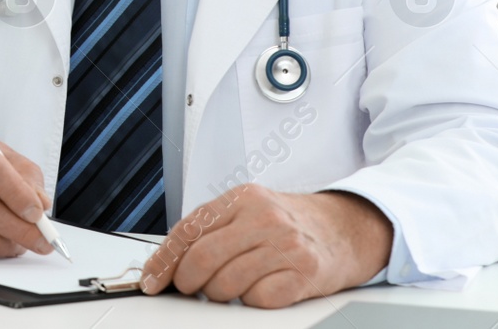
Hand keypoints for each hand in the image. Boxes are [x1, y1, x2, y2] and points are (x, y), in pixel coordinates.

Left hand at [139, 185, 393, 307]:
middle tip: (190, 288)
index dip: (164, 260)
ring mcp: (286, 245)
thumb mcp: (248, 211)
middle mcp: (264, 218)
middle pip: (202, 260)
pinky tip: (262, 287)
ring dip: (220, 294)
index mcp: (242, 198)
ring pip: (226, 284)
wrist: (346, 228)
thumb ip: (212, 229)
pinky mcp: (305, 273)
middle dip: (187, 282)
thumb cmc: (290, 223)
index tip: (151, 280)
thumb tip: (168, 261)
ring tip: (233, 285)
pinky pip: (257, 300)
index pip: (188, 230)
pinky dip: (252, 301)